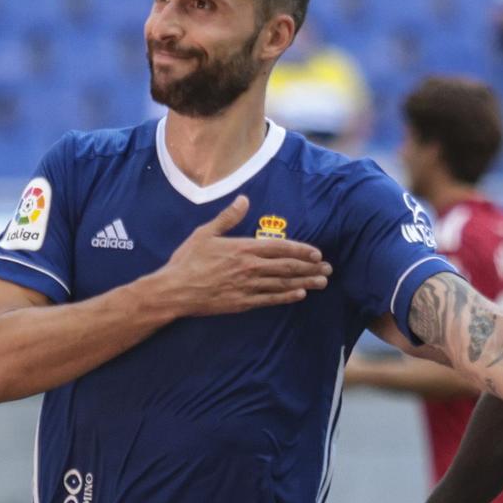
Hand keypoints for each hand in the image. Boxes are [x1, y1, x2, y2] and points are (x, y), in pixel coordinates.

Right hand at [147, 195, 331, 317]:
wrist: (174, 290)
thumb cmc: (187, 260)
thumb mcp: (205, 233)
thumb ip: (228, 217)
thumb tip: (244, 199)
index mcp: (243, 248)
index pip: (280, 247)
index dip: (301, 250)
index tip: (317, 253)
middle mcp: (250, 267)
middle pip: (287, 266)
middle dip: (310, 267)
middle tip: (328, 268)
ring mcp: (248, 286)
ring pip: (283, 284)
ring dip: (305, 282)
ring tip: (322, 282)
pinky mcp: (243, 303)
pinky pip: (270, 299)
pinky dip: (287, 297)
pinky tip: (300, 295)